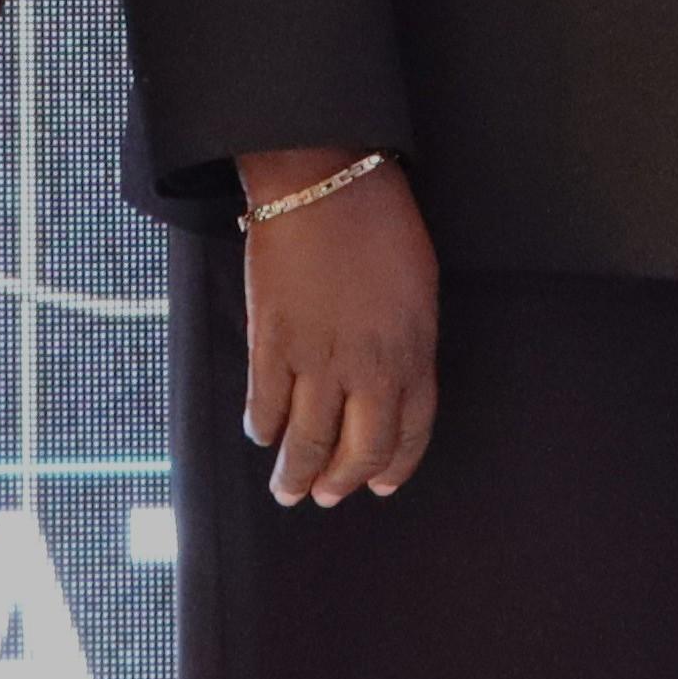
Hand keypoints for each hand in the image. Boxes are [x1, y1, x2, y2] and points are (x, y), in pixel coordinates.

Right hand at [235, 150, 436, 504]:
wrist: (324, 182)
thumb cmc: (379, 223)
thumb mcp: (417, 288)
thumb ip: (408, 342)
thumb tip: (391, 382)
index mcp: (413, 352)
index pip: (410, 432)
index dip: (394, 466)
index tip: (381, 485)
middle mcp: (370, 368)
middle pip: (360, 449)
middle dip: (342, 482)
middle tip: (327, 496)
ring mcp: (319, 360)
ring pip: (308, 441)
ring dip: (296, 473)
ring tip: (286, 490)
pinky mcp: (272, 344)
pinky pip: (265, 404)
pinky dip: (262, 427)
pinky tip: (260, 434)